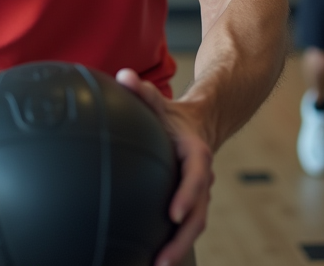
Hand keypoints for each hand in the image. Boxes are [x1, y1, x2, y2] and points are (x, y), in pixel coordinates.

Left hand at [116, 69, 213, 265]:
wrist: (200, 124)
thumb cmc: (173, 116)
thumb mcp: (160, 102)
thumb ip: (143, 91)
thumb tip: (122, 75)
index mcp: (196, 155)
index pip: (195, 177)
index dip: (186, 195)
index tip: (173, 214)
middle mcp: (201, 178)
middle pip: (197, 213)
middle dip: (182, 239)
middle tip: (162, 260)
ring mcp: (196, 194)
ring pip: (193, 225)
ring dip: (178, 248)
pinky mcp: (188, 204)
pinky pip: (184, 227)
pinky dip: (173, 244)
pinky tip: (151, 260)